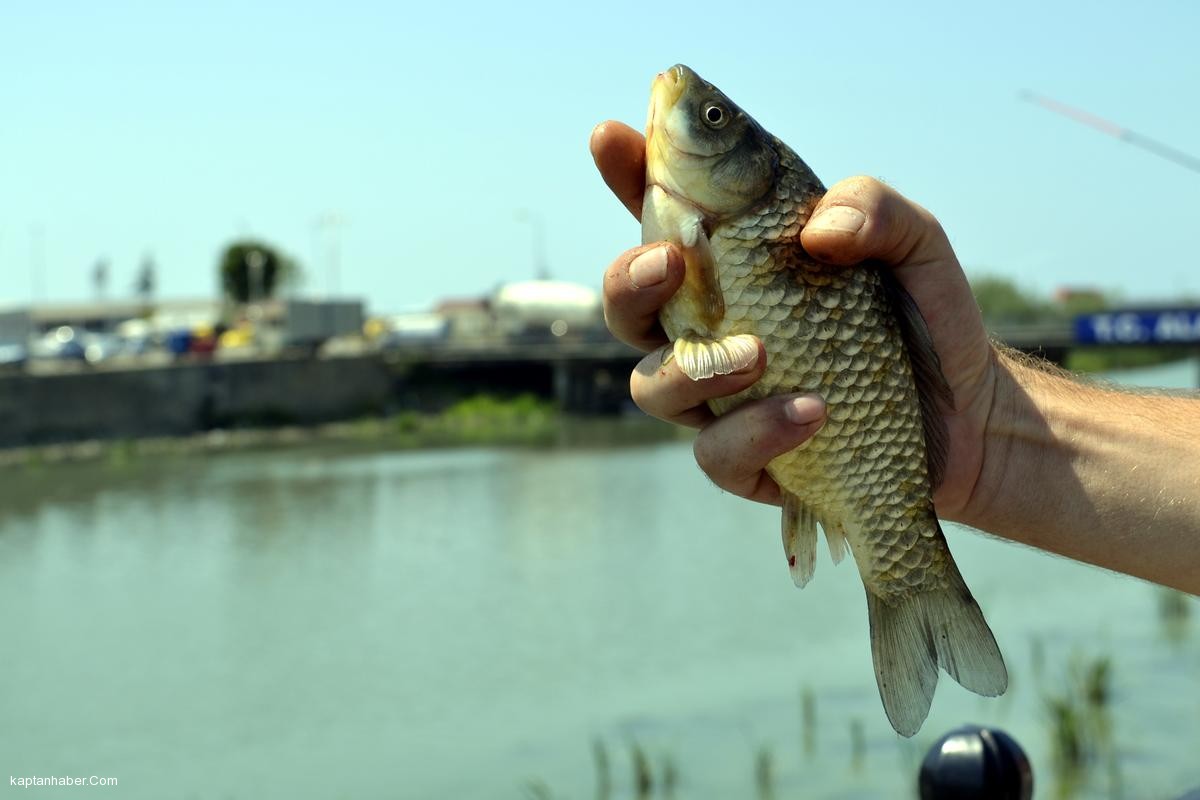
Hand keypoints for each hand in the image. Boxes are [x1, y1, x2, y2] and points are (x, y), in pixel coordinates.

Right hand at [590, 120, 997, 523]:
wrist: (973, 417)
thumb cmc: (927, 319)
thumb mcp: (916, 244)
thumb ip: (874, 208)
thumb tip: (815, 232)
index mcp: (735, 263)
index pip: (664, 212)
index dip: (628, 174)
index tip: (611, 135)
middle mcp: (711, 327)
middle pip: (625, 306)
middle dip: (627, 280)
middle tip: (670, 261)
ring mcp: (721, 398)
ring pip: (651, 386)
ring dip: (693, 367)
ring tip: (761, 353)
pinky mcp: (747, 460)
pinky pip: (717, 453)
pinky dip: (758, 430)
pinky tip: (814, 412)